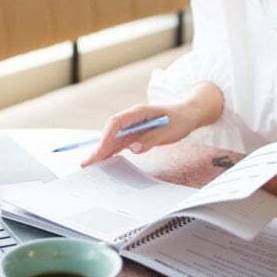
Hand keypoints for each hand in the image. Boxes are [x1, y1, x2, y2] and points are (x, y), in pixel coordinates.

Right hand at [80, 82, 223, 166]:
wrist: (187, 114)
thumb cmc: (180, 119)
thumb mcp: (170, 130)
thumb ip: (151, 139)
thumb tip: (133, 148)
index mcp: (139, 112)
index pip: (117, 123)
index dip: (107, 137)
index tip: (101, 151)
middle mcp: (132, 118)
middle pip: (111, 131)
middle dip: (99, 146)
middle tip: (89, 163)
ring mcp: (132, 126)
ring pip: (113, 138)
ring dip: (102, 151)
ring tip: (90, 165)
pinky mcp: (135, 133)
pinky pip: (120, 142)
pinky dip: (111, 151)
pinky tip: (104, 161)